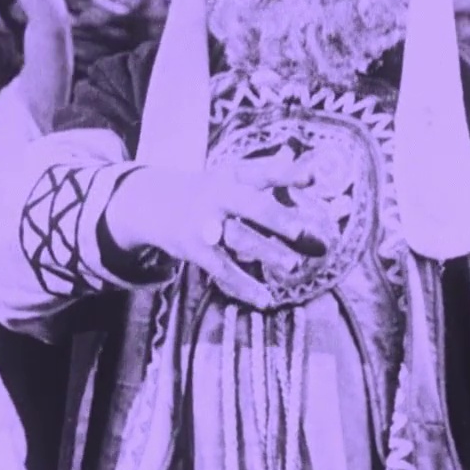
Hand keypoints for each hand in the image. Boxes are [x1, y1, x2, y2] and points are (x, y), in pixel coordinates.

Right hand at [103, 156, 336, 309]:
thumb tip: (315, 169)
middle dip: (274, 216)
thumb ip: (272, 173)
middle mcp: (219, 196)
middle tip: (300, 231)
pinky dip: (243, 286)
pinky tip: (265, 299)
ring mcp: (205, 223)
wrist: (154, 202)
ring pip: (238, 239)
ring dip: (265, 252)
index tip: (312, 178)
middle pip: (249, 205)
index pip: (263, 172)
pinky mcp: (195, 250)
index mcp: (233, 175)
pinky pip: (221, 269)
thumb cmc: (210, 190)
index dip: (287, 174)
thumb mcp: (234, 175)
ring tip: (292, 266)